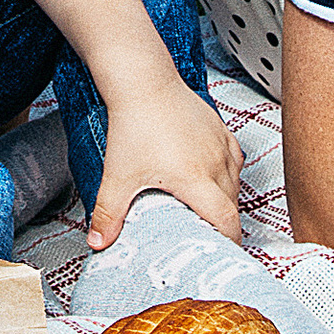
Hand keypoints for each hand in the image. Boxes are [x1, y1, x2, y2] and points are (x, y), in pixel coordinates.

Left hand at [85, 77, 245, 249]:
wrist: (143, 81)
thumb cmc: (134, 124)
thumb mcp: (118, 175)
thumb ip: (109, 213)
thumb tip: (99, 242)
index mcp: (196, 180)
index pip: (226, 220)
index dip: (229, 240)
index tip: (223, 251)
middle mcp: (215, 163)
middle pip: (233, 204)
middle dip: (224, 223)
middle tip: (209, 234)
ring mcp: (220, 145)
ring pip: (235, 182)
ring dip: (226, 199)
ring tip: (208, 209)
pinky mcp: (220, 129)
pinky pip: (234, 160)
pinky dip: (228, 174)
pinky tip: (214, 177)